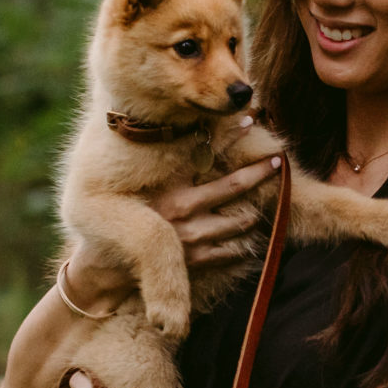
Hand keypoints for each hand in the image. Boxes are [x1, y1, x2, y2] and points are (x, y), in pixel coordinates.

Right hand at [67, 153, 281, 299]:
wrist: (109, 266)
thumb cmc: (126, 219)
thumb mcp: (142, 188)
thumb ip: (166, 166)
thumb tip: (191, 134)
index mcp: (167, 186)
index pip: (205, 154)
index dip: (231, 136)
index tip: (251, 121)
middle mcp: (179, 209)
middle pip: (232, 186)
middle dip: (259, 172)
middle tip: (278, 160)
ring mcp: (189, 236)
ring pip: (238, 220)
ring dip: (253, 212)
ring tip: (261, 205)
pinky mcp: (195, 261)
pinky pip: (231, 252)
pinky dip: (243, 246)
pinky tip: (248, 239)